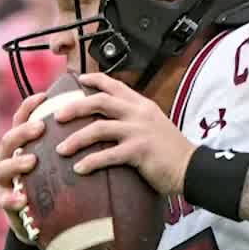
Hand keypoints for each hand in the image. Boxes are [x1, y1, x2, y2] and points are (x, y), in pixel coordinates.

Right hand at [0, 90, 51, 240]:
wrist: (39, 220)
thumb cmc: (50, 184)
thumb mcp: (57, 161)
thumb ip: (65, 143)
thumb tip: (95, 118)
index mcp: (19, 146)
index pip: (20, 121)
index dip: (28, 107)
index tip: (43, 96)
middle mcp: (7, 159)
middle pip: (9, 140)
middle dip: (23, 133)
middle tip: (40, 127)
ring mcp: (4, 182)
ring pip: (4, 168)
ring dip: (17, 163)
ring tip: (32, 161)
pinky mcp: (6, 204)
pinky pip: (7, 201)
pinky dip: (13, 199)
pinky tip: (22, 199)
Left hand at [53, 71, 194, 194]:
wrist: (192, 168)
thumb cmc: (172, 151)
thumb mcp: (155, 125)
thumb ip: (135, 118)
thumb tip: (112, 121)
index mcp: (142, 105)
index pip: (114, 85)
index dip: (94, 80)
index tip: (78, 80)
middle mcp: (138, 113)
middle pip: (99, 102)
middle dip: (74, 107)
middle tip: (56, 117)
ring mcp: (139, 131)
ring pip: (98, 128)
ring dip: (76, 139)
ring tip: (61, 149)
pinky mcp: (139, 151)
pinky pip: (108, 155)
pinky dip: (91, 162)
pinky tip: (79, 169)